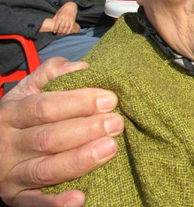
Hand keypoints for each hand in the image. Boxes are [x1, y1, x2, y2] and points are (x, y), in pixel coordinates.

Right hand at [0, 58, 123, 206]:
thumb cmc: (21, 116)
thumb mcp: (28, 91)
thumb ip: (51, 74)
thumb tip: (81, 66)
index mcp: (12, 114)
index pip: (44, 107)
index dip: (78, 102)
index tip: (110, 99)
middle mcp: (9, 145)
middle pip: (48, 138)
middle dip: (86, 129)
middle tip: (116, 123)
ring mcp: (11, 174)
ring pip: (45, 169)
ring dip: (79, 160)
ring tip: (110, 148)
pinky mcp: (16, 198)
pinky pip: (35, 204)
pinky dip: (56, 204)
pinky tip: (80, 198)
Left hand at [52, 2, 77, 33]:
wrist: (71, 5)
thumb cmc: (63, 9)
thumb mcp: (58, 12)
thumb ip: (55, 17)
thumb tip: (52, 22)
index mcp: (60, 16)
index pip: (57, 23)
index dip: (55, 28)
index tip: (54, 32)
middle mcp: (64, 17)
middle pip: (61, 26)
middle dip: (59, 31)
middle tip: (58, 34)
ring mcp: (69, 19)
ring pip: (66, 26)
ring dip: (64, 31)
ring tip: (62, 34)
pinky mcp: (73, 19)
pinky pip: (71, 25)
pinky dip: (70, 29)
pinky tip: (68, 32)